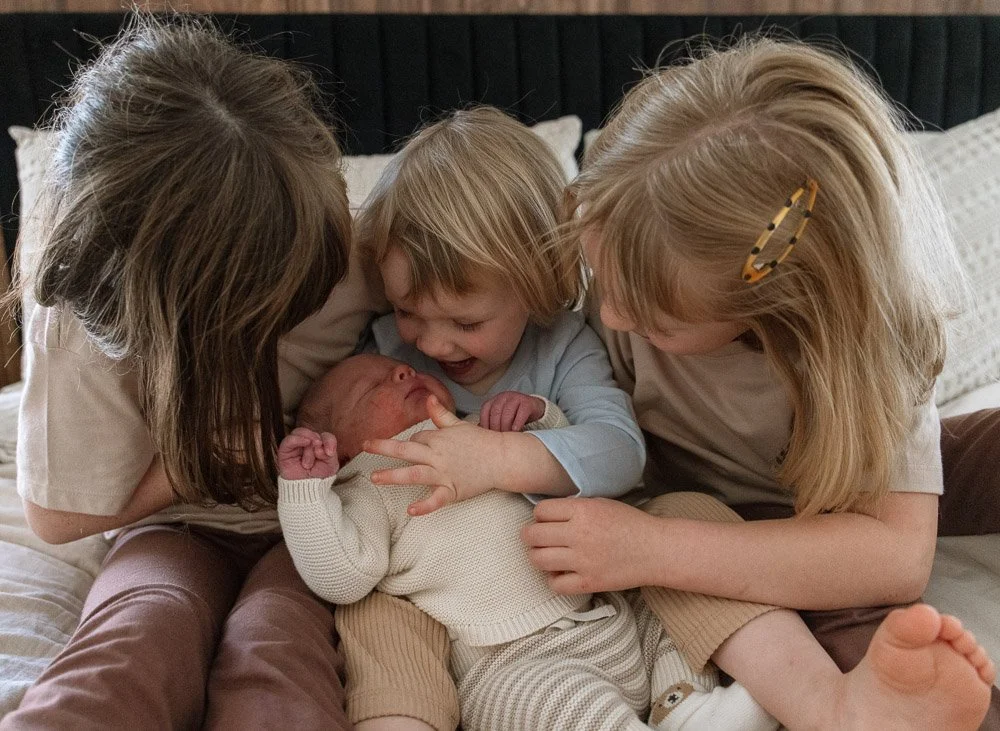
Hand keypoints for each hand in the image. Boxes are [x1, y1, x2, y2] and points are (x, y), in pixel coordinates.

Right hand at [278, 427, 338, 479]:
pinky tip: (305, 442)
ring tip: (310, 459)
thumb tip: (320, 443)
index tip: (330, 453)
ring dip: (308, 443)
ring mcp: (295, 446)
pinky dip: (297, 439)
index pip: (324, 435)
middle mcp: (306, 443)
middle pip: (312, 433)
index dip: (329, 441)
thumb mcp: (331, 465)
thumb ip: (330, 451)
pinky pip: (288, 440)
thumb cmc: (318, 477)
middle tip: (319, 454)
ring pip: (300, 432)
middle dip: (317, 442)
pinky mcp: (285, 451)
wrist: (306, 490)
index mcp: (318, 445)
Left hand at [366, 394, 505, 515]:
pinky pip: (436, 499)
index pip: (414, 439)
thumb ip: (441, 413)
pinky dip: (424, 506)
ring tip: (375, 478)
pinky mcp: (453, 490)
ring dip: (393, 476)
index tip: (416, 449)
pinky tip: (410, 511)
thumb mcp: (459, 424)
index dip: (410, 443)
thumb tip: (429, 397)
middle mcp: (437, 455)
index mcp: (437, 439)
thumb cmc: (480, 441)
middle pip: (406, 451)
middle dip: (383, 448)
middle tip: (365, 446)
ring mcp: (444, 474)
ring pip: (414, 474)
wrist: (501, 458)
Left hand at [479, 391, 544, 431]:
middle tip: (498, 439)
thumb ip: (492, 424)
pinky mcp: (528, 402)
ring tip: (507, 436)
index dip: (485, 423)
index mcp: (495, 400)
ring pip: (507, 411)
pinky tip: (516, 430)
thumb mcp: (502, 418)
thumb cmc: (515, 416)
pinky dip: (518, 422)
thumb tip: (481, 436)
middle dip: (495, 427)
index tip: (487, 436)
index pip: (485, 410)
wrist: (535, 409)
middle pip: (495, 411)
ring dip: (506, 426)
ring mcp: (516, 398)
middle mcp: (504, 397)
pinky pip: (521, 412)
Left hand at [521, 497, 660, 594]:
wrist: (655, 550)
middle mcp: (579, 535)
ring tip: (546, 554)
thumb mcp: (600, 503)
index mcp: (583, 511)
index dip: (539, 515)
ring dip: (537, 556)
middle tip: (535, 538)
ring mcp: (583, 561)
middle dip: (529, 535)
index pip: (540, 511)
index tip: (544, 520)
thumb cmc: (629, 523)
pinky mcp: (589, 582)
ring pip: (538, 560)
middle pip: (532, 535)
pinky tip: (561, 573)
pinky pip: (555, 585)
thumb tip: (545, 514)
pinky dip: (553, 579)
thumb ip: (573, 507)